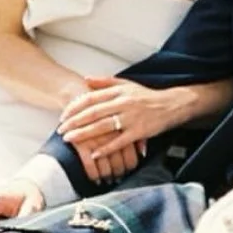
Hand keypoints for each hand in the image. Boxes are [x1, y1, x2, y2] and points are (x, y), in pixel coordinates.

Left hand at [58, 76, 179, 181]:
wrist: (172, 105)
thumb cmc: (146, 96)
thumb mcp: (127, 84)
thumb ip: (105, 81)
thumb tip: (86, 79)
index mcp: (118, 91)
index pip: (90, 98)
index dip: (74, 107)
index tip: (63, 115)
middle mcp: (123, 103)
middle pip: (93, 113)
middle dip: (74, 122)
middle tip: (60, 130)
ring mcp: (131, 118)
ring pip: (103, 126)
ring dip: (84, 134)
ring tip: (69, 139)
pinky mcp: (140, 131)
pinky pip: (119, 141)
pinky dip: (106, 148)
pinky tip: (94, 154)